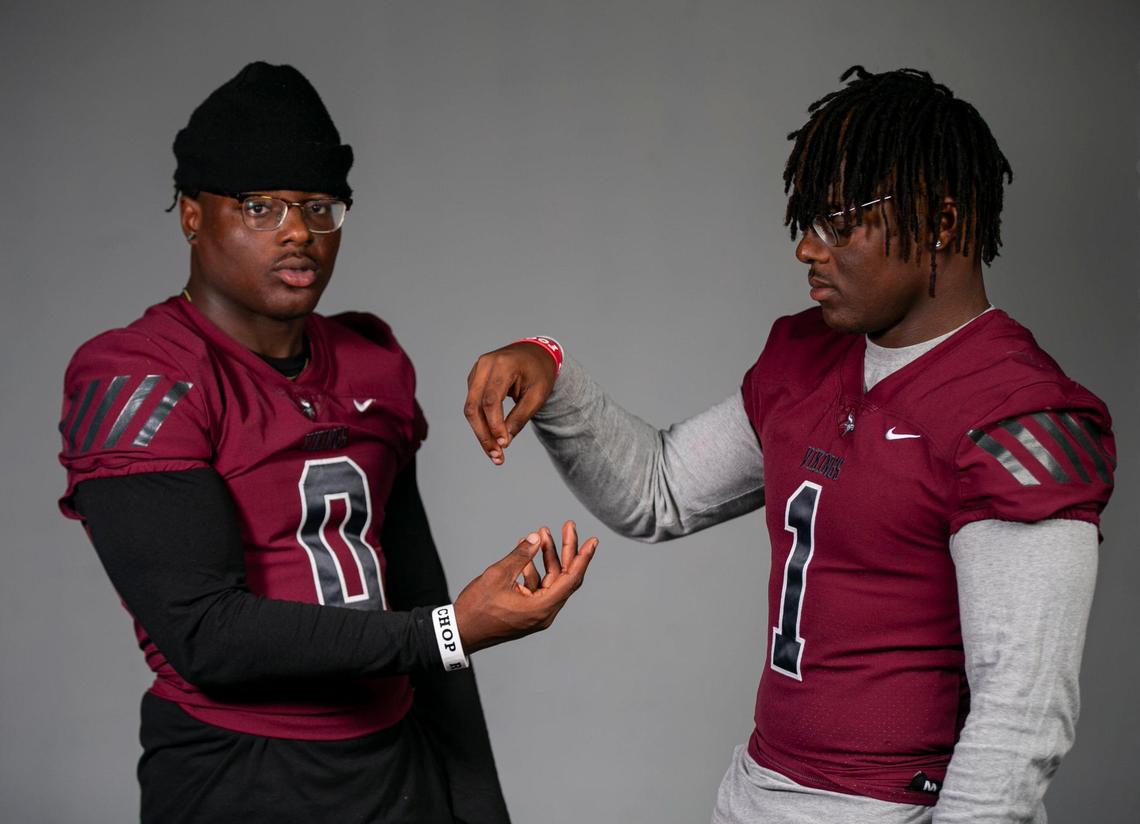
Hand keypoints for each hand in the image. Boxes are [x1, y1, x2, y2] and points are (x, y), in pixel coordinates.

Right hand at [453, 521, 597, 653]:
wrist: (459, 632)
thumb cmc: (476, 607)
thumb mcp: (498, 575)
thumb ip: (520, 555)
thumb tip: (537, 537)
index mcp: (542, 608)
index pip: (572, 580)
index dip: (583, 558)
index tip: (593, 540)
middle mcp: (544, 613)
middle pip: (564, 578)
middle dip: (566, 550)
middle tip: (568, 526)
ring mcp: (535, 614)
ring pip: (550, 581)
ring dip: (547, 557)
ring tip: (541, 533)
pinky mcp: (526, 613)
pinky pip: (537, 588)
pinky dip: (534, 570)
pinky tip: (526, 552)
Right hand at [464, 342, 557, 464]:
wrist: (535, 354)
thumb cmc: (539, 373)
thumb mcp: (537, 395)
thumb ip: (520, 417)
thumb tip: (504, 441)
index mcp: (502, 364)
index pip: (491, 400)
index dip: (495, 425)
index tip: (504, 444)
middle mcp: (484, 365)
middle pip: (474, 406)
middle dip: (484, 434)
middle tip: (496, 456)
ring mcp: (476, 371)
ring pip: (470, 408)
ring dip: (480, 433)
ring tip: (494, 453)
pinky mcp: (475, 380)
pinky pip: (473, 405)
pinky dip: (481, 423)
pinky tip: (492, 439)